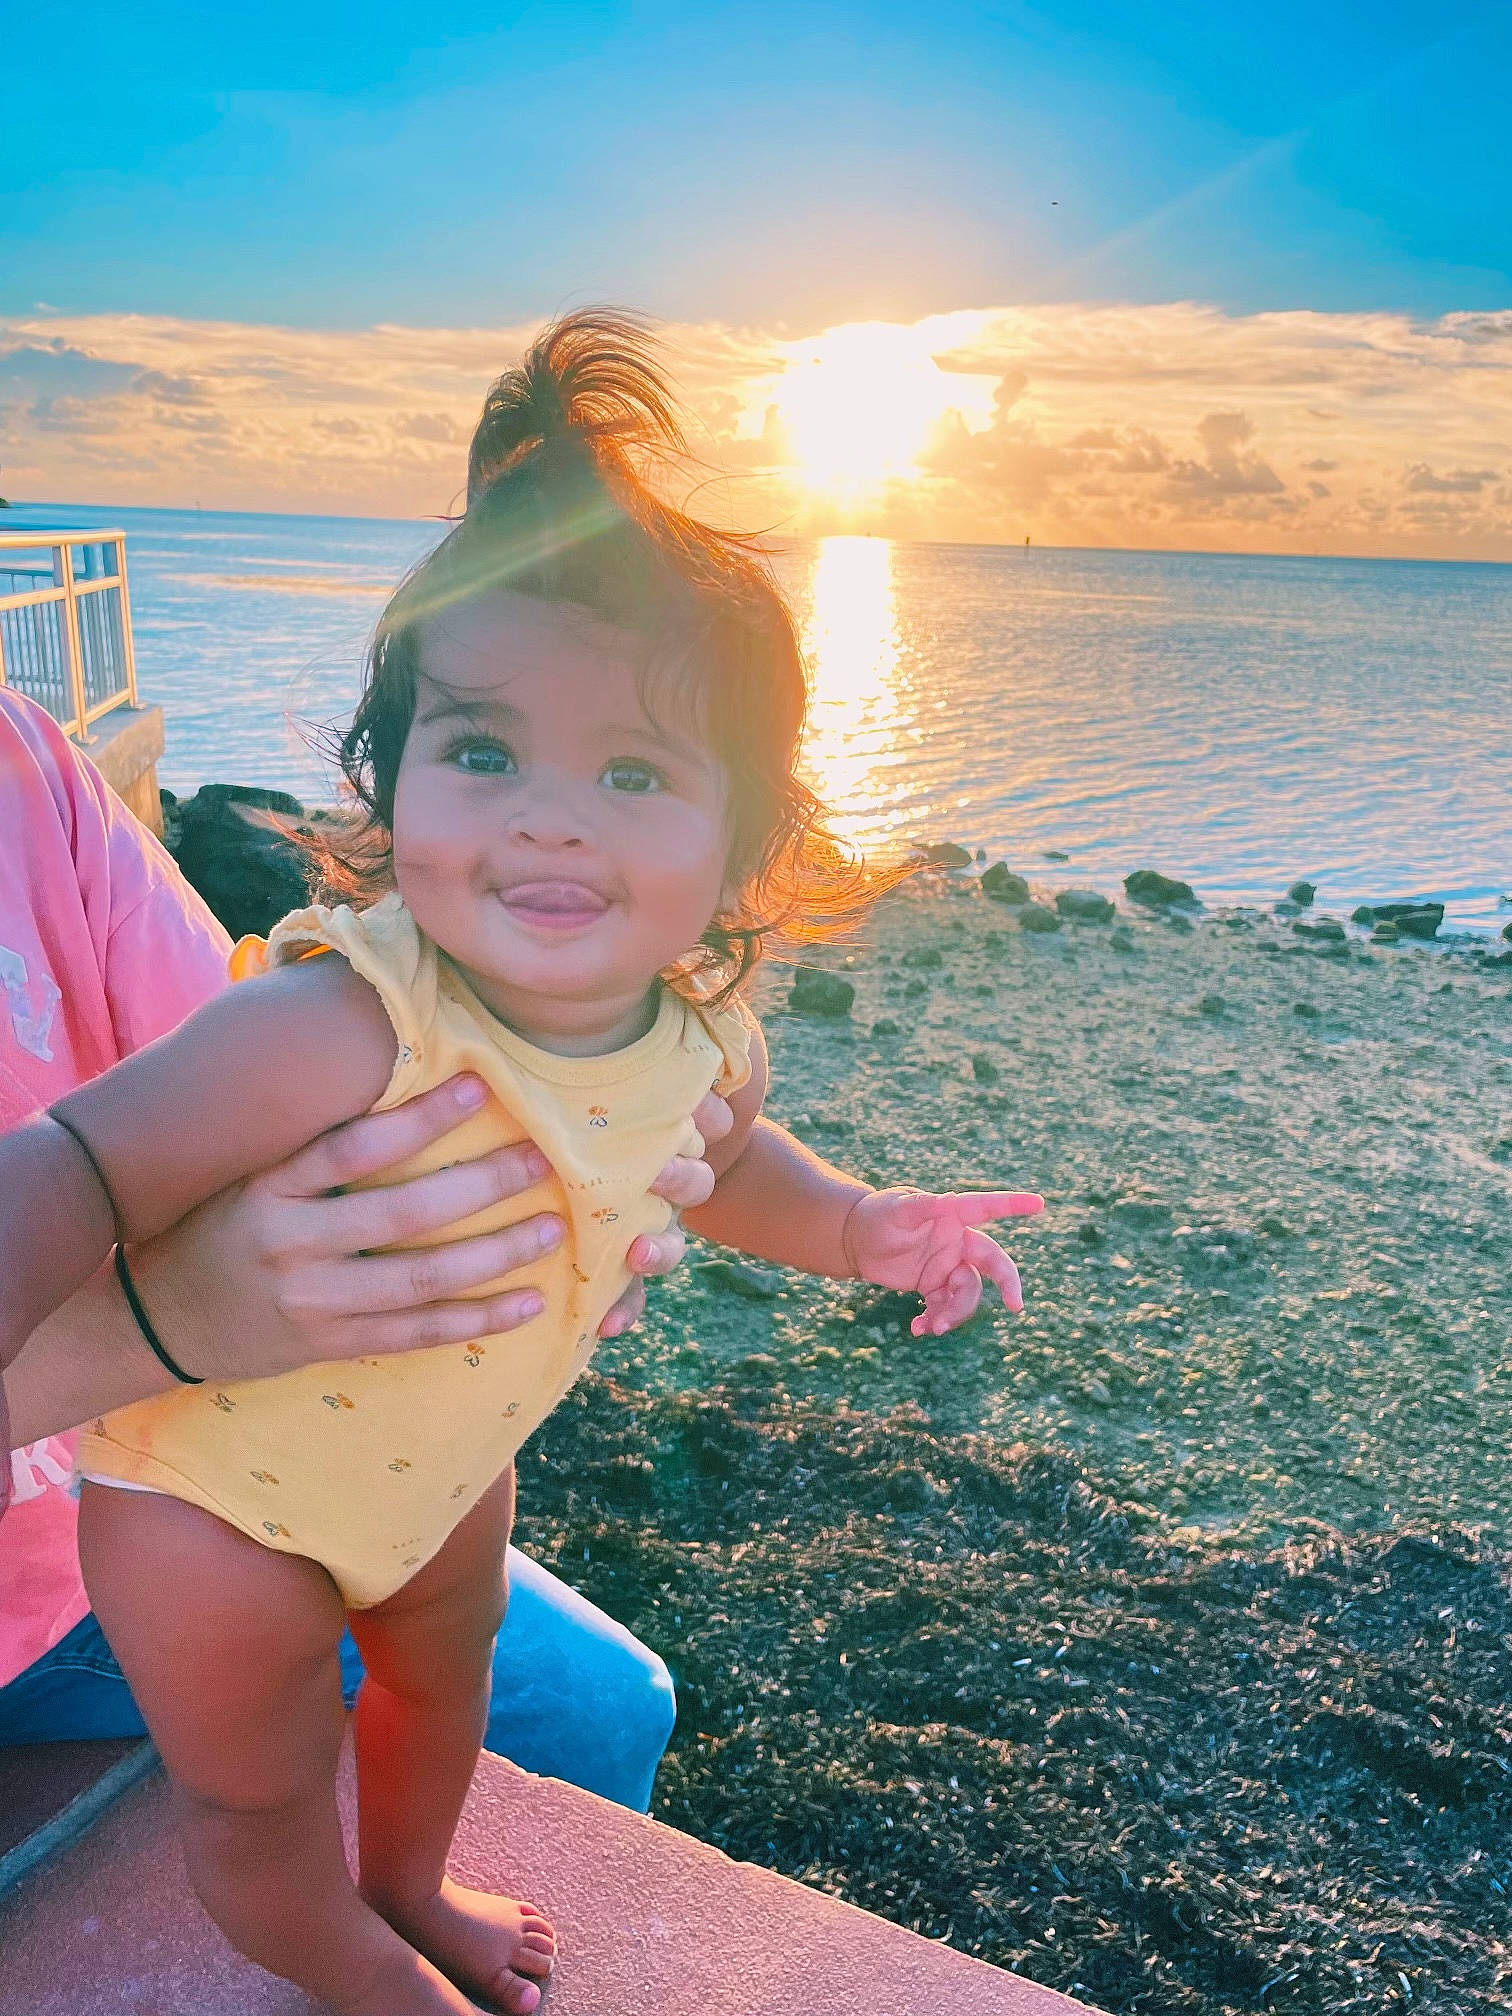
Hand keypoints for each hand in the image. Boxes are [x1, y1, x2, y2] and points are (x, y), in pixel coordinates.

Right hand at [126, 1076, 734, 1375]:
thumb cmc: (216, 1226)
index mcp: (268, 1188)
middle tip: (542, 1158)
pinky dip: (476, 1320)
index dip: (421, 1116)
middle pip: (404, 1213)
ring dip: (496, 1255)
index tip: (481, 1083)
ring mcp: (312, 1302)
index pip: (353, 1146)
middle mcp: (290, 1244)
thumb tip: (393, 1062)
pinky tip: (527, 1303)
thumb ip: (311, 1136)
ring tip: (552, 1229)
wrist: (156, 1321)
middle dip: (483, 1184)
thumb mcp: (245, 1172)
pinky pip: (417, 1333)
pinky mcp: (330, 1345)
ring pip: (422, 1278)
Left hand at [841, 1186, 1043, 1336]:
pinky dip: (935, 1320)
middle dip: (1007, 1283)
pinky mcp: (934, 1286)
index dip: (1012, 1205)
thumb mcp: (898, 1209)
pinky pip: (945, 1308)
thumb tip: (950, 1198)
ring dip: (955, 1313)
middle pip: (993, 1262)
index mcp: (952, 1215)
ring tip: (932, 1328)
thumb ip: (923, 1205)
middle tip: (1016, 1305)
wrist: (857, 1241)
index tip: (1040, 1203)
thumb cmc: (878, 1216)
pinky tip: (918, 1328)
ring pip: (967, 1293)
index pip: (985, 1208)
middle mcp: (957, 1241)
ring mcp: (948, 1265)